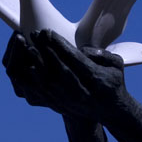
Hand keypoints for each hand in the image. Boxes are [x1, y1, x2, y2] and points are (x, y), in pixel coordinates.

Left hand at [2, 29, 127, 120]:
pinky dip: (32, 79)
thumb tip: (83, 50)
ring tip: (27, 46)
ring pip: (47, 82)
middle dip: (44, 49)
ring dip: (36, 62)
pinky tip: (25, 65)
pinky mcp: (59, 105)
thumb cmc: (112, 81)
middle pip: (57, 68)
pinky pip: (41, 93)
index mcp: (95, 78)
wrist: (109, 110)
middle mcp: (81, 91)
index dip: (58, 44)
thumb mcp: (116, 65)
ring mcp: (69, 101)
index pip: (73, 58)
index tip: (47, 31)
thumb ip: (102, 54)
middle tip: (35, 34)